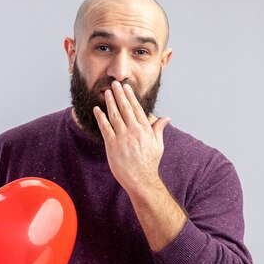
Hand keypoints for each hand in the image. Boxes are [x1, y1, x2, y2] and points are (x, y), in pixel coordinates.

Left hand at [94, 80, 185, 250]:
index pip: (137, 109)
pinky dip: (101, 117)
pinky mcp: (113, 145)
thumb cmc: (149, 163)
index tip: (126, 87)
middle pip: (125, 108)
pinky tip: (97, 109)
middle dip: (119, 95)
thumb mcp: (158, 145)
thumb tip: (166, 118)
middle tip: (114, 84)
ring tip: (106, 92)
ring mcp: (123, 138)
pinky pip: (105, 128)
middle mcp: (134, 131)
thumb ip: (159, 129)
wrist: (141, 179)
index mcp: (145, 130)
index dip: (130, 96)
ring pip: (115, 115)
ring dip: (110, 102)